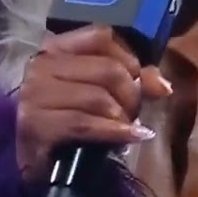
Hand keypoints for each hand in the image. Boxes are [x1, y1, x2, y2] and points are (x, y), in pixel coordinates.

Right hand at [15, 25, 171, 181]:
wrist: (35, 159)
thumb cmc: (69, 119)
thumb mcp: (100, 91)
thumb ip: (131, 79)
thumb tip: (163, 85)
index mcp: (55, 47)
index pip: (101, 36)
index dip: (129, 57)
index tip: (139, 80)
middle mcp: (41, 64)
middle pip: (107, 68)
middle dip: (131, 94)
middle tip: (134, 112)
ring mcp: (34, 93)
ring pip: (99, 97)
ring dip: (122, 116)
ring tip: (126, 127)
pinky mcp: (34, 123)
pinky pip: (85, 123)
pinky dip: (114, 132)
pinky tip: (130, 137)